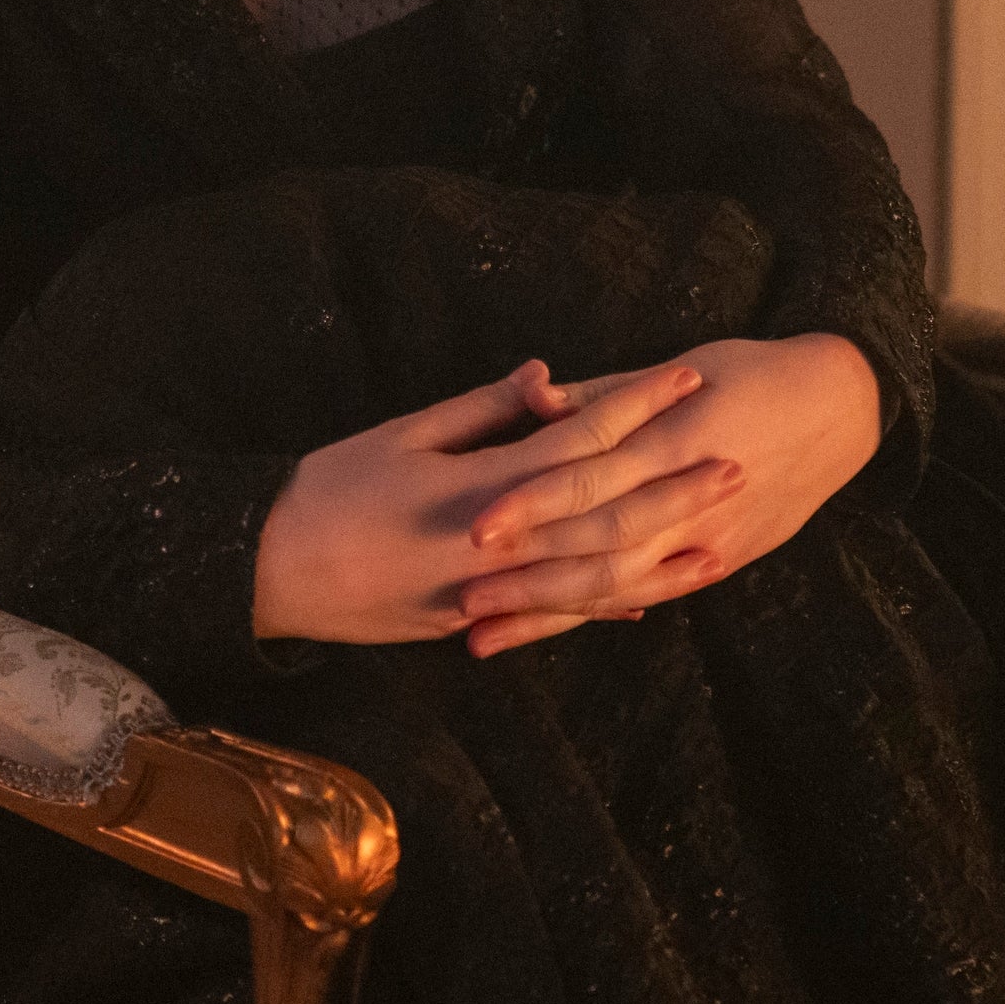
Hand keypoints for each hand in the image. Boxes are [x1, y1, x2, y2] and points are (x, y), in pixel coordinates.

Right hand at [253, 358, 732, 644]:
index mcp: (481, 487)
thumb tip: (548, 380)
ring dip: (657, 557)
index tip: (686, 381)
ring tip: (715, 543)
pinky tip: (648, 599)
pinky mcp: (474, 623)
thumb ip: (482, 411)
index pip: (580, 440)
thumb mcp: (403, 433)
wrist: (268, 570)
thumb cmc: (328, 488)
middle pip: (605, 512)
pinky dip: (603, 605)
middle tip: (736, 463)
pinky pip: (554, 614)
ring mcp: (488, 594)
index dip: (637, 409)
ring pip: (592, 575)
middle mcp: (497, 547)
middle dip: (673, 487)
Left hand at [455, 332, 883, 656]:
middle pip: (593, 546)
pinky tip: (550, 631)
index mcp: (669, 441)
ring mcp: (705, 538)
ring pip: (615, 585)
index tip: (476, 531)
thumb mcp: (680, 366)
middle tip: (461, 599)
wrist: (840, 411)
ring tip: (484, 636)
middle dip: (525, 578)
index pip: (587, 479)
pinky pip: (649, 593)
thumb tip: (536, 397)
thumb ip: (603, 395)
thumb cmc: (748, 373)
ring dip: (547, 613)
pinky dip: (599, 614)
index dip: (531, 506)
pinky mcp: (720, 558)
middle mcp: (686, 499)